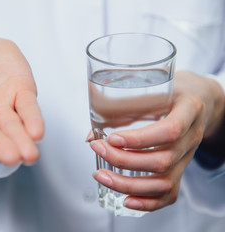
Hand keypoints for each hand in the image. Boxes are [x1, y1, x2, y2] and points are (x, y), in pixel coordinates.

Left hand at [89, 70, 224, 210]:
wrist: (199, 101)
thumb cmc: (172, 92)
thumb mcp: (154, 88)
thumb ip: (124, 107)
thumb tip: (90, 135)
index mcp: (189, 109)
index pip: (170, 130)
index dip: (140, 139)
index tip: (112, 139)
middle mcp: (192, 137)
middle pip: (162, 160)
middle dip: (123, 160)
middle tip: (97, 149)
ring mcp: (188, 157)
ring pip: (164, 182)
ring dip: (128, 184)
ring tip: (101, 176)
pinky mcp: (182, 170)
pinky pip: (170, 194)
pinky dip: (148, 202)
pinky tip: (126, 200)